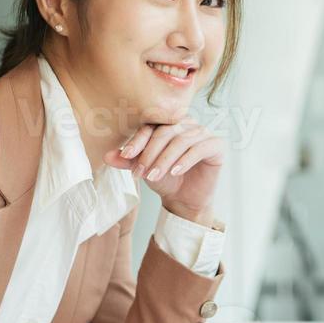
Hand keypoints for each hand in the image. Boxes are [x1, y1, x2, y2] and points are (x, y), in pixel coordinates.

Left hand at [103, 115, 224, 222]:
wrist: (184, 199)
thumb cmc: (165, 179)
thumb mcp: (144, 168)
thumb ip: (127, 160)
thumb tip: (106, 156)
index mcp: (169, 122)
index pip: (152, 125)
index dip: (138, 140)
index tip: (126, 156)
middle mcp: (188, 123)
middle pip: (166, 132)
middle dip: (150, 153)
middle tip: (140, 173)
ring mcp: (204, 133)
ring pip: (181, 141)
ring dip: (164, 160)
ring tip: (153, 177)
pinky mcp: (216, 145)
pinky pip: (199, 149)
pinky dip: (184, 161)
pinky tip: (174, 172)